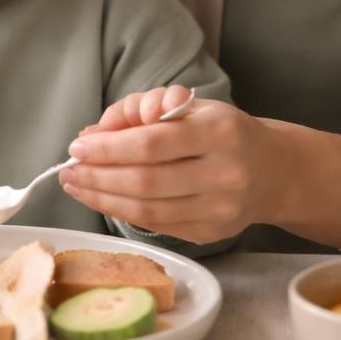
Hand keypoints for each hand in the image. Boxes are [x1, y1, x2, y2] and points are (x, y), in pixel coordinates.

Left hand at [60, 89, 282, 244]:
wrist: (273, 171)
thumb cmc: (223, 132)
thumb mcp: (192, 106)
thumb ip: (143, 109)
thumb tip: (94, 133)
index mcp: (219, 132)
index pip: (152, 143)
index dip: (109, 148)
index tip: (77, 146)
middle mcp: (224, 173)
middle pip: (146, 181)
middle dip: (98, 177)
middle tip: (67, 170)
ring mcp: (219, 209)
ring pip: (147, 210)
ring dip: (102, 199)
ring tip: (76, 186)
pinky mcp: (211, 233)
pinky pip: (157, 225)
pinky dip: (122, 213)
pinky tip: (103, 200)